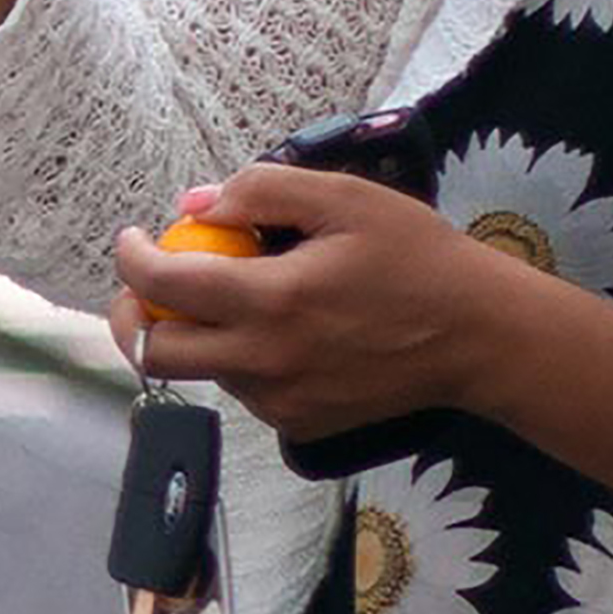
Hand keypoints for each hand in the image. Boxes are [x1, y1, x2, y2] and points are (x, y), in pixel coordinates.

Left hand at [103, 163, 533, 441]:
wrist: (481, 338)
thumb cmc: (419, 259)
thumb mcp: (348, 199)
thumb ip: (263, 190)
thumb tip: (194, 204)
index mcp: (273, 302)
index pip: (162, 286)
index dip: (131, 258)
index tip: (133, 239)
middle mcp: (265, 361)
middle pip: (154, 351)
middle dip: (133, 315)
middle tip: (147, 285)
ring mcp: (279, 401)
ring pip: (199, 371)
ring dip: (194, 334)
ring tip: (233, 297)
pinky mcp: (296, 423)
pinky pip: (240, 389)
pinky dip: (237, 358)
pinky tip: (277, 330)